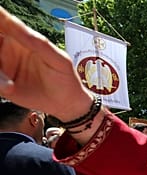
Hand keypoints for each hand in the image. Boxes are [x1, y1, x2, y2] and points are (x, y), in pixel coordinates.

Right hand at [0, 7, 92, 121]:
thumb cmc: (65, 77)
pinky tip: (10, 88)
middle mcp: (7, 50)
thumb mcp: (56, 58)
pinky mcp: (1, 84)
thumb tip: (16, 25)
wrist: (66, 103)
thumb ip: (37, 42)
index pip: (3, 24)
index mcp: (21, 38)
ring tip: (10, 86)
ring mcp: (3, 67)